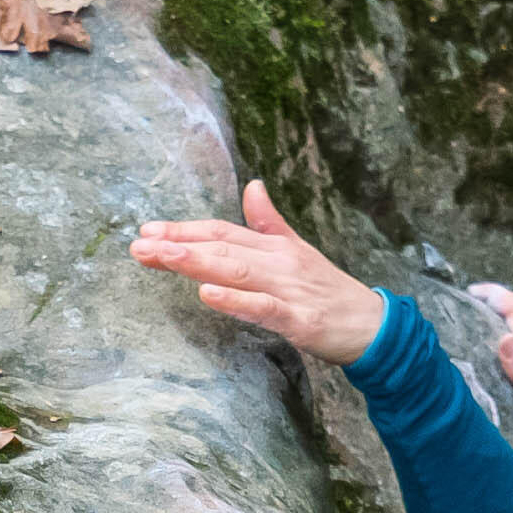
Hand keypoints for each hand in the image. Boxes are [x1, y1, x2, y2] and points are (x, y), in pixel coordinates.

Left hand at [128, 180, 386, 364]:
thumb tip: (253, 186)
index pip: (222, 231)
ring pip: (235, 271)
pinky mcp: (300, 320)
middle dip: (178, 244)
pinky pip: (262, 308)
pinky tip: (206, 294)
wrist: (374, 326)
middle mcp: (278, 262)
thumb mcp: (299, 251)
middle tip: (138, 244)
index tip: (148, 230)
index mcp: (275, 247)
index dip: (184, 229)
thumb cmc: (331, 292)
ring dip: (196, 262)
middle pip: (221, 247)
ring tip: (161, 257)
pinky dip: (234, 300)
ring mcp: (289, 289)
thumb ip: (270, 222)